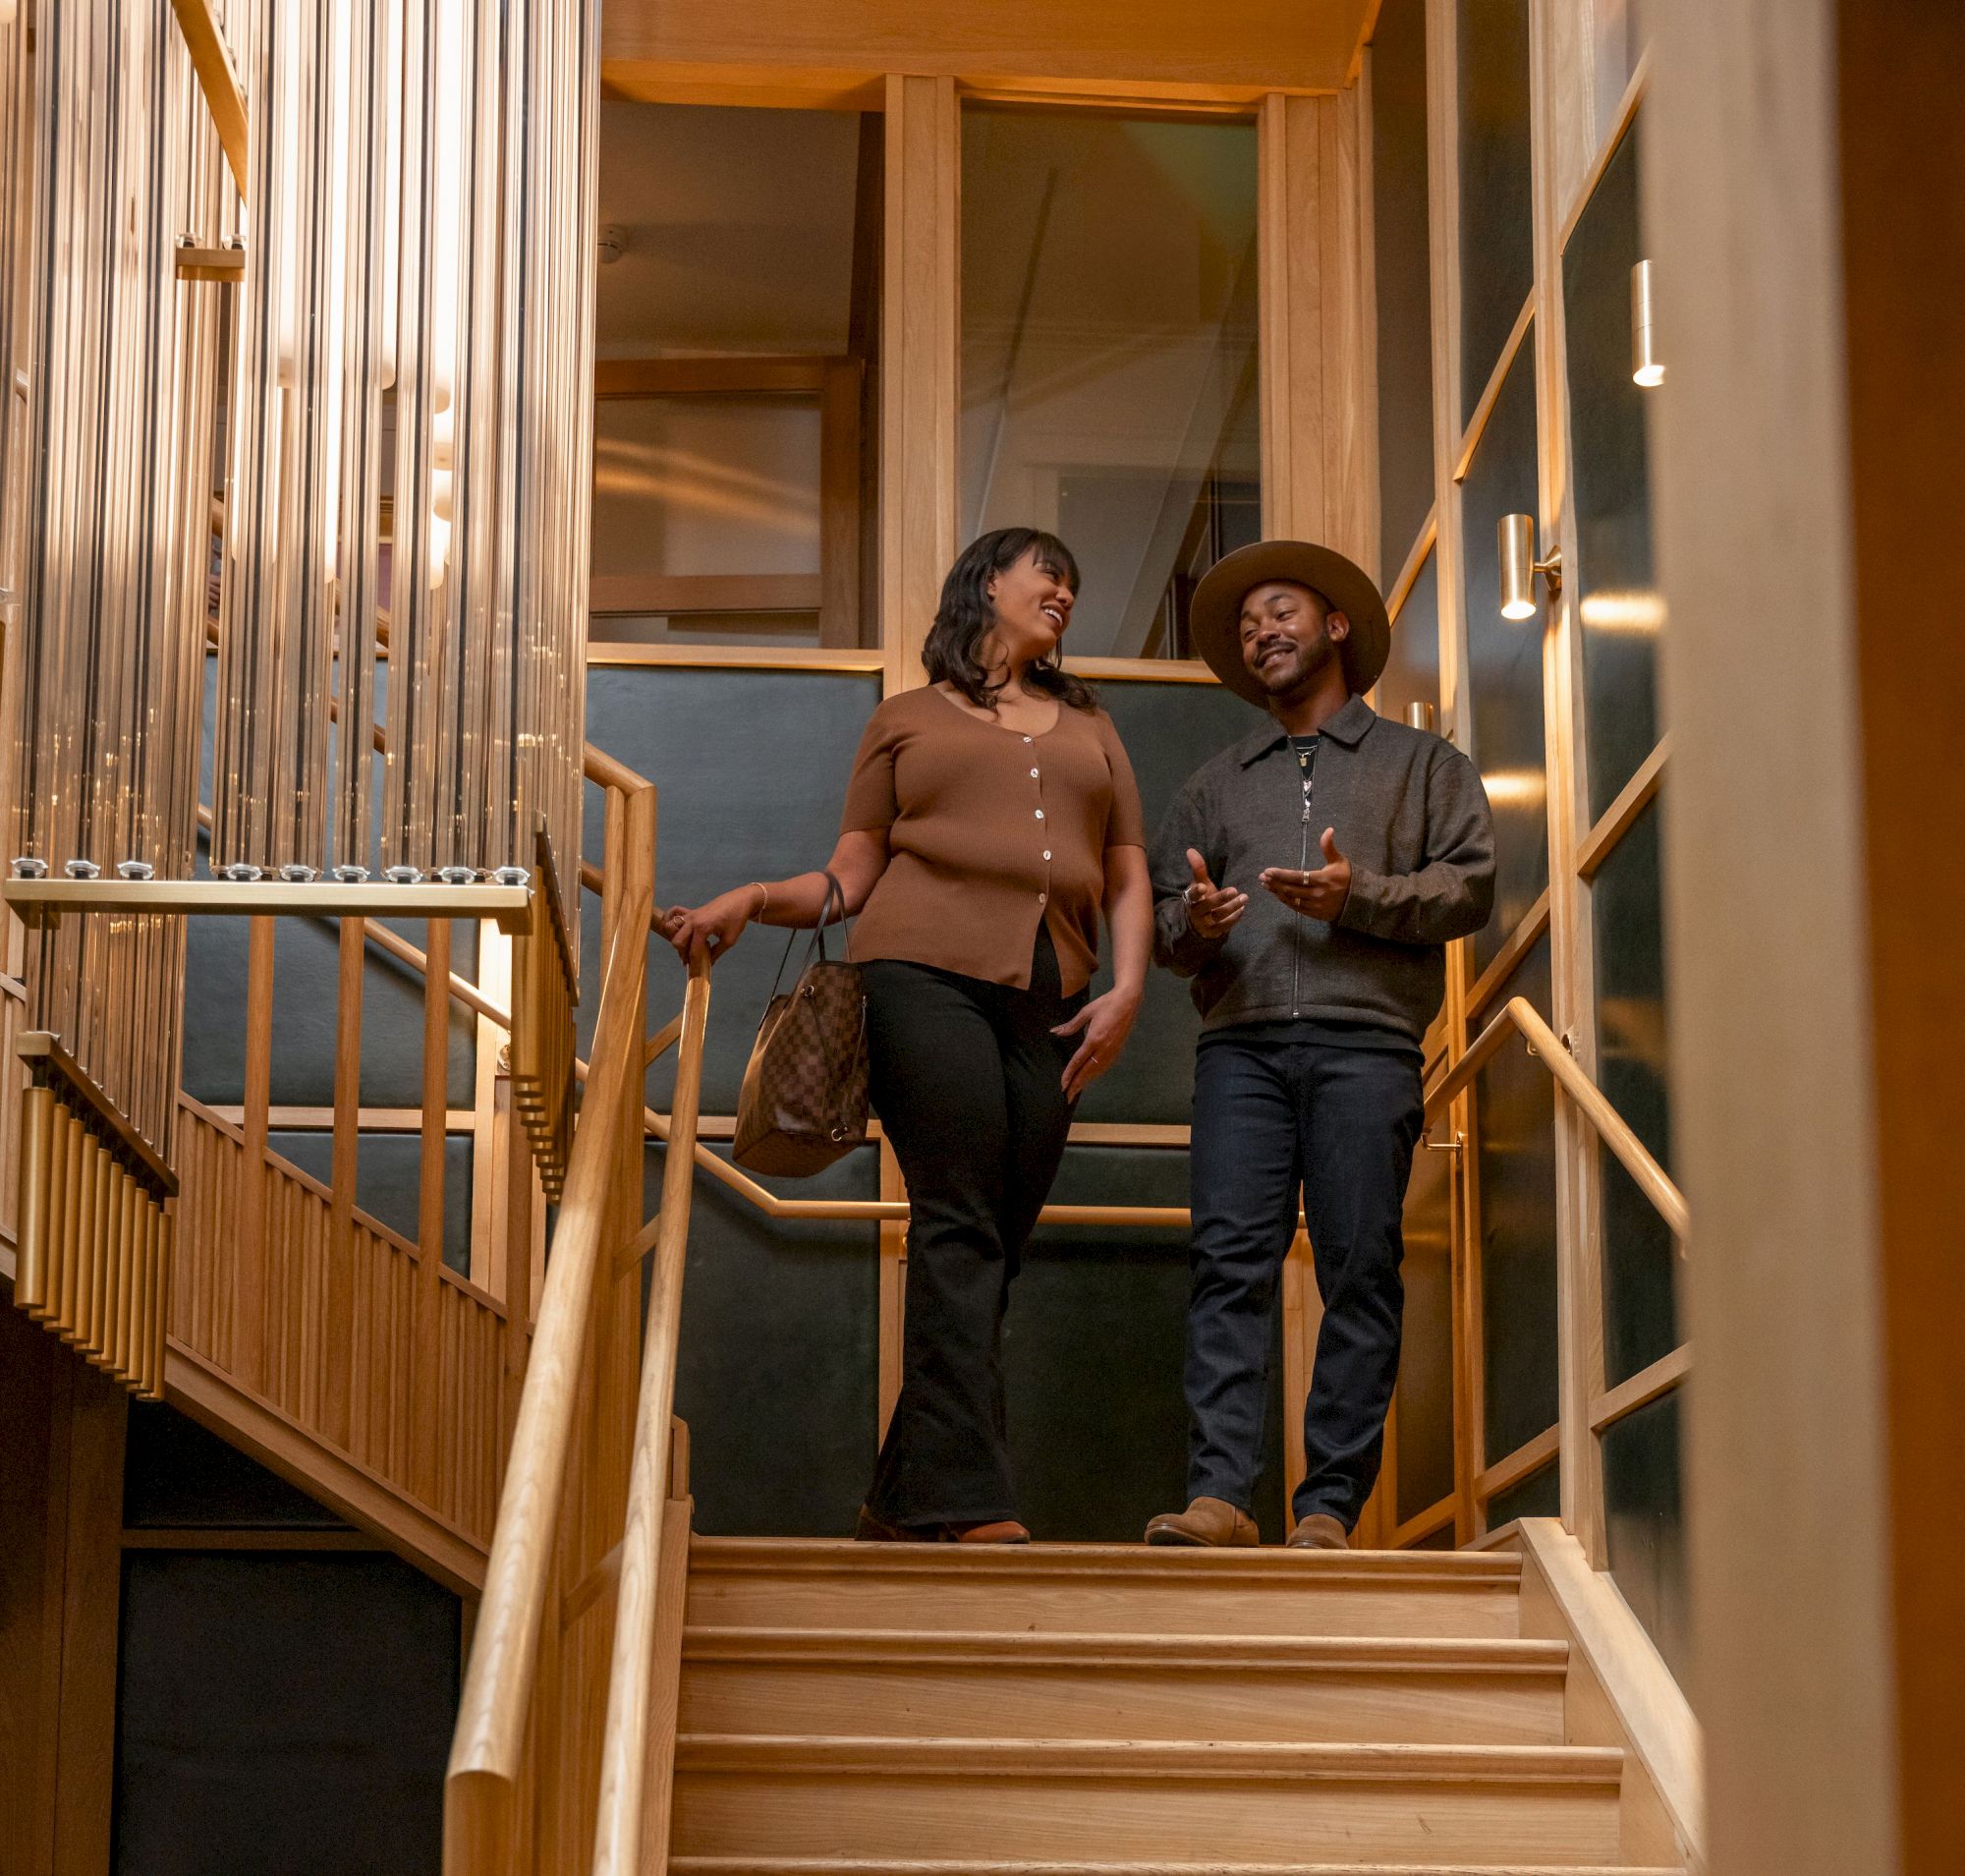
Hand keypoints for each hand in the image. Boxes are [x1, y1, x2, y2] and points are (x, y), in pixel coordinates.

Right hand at [658, 886, 759, 966]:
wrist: (740, 901)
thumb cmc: (736, 919)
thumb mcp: (729, 940)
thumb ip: (717, 952)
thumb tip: (708, 963)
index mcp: (703, 928)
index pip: (693, 950)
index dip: (694, 962)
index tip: (696, 969)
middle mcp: (693, 920)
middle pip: (677, 941)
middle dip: (682, 952)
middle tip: (692, 957)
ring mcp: (690, 914)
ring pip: (670, 927)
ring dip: (675, 937)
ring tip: (686, 943)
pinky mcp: (691, 910)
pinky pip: (673, 912)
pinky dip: (670, 919)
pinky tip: (676, 929)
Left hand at [1051, 985, 1141, 1101]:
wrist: (1128, 1001)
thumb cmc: (1105, 1004)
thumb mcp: (1086, 1012)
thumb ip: (1071, 1025)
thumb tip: (1055, 1032)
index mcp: (1095, 1039)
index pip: (1079, 1061)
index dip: (1070, 1074)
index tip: (1063, 1085)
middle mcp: (1104, 1048)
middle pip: (1088, 1071)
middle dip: (1077, 1084)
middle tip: (1068, 1097)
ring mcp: (1112, 1050)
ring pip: (1097, 1071)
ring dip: (1086, 1081)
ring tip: (1076, 1090)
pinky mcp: (1118, 1050)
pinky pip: (1105, 1066)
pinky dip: (1096, 1074)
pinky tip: (1090, 1078)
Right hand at [1181, 848, 1247, 940]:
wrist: (1198, 922)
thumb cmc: (1201, 898)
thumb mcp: (1199, 883)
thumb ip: (1197, 868)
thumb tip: (1190, 850)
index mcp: (1191, 899)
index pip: (1192, 895)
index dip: (1196, 891)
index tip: (1203, 886)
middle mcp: (1196, 912)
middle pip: (1208, 906)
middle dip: (1221, 898)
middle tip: (1235, 890)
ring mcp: (1204, 924)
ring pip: (1218, 916)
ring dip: (1232, 907)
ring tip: (1245, 898)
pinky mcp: (1213, 932)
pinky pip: (1225, 926)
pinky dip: (1234, 918)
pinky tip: (1242, 908)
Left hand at [1261, 828, 1351, 920]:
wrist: (1358, 901)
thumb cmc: (1346, 878)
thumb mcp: (1339, 861)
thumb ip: (1329, 847)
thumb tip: (1328, 830)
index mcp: (1323, 879)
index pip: (1297, 876)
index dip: (1281, 874)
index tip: (1268, 871)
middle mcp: (1318, 893)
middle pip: (1290, 889)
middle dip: (1274, 883)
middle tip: (1262, 877)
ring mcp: (1315, 905)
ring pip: (1291, 899)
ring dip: (1276, 892)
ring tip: (1265, 885)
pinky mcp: (1314, 914)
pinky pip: (1296, 907)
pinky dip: (1285, 900)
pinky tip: (1277, 893)